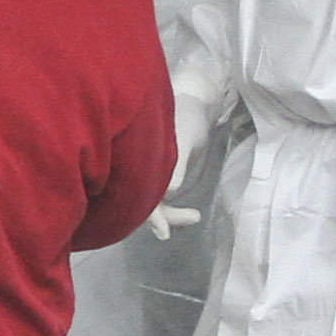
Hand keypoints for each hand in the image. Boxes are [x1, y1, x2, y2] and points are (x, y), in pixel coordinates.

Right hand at [152, 83, 217, 239]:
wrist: (195, 103)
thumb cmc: (188, 115)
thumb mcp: (185, 139)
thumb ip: (179, 165)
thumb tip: (171, 192)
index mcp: (141, 161)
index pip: (138, 194)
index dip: (150, 215)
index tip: (164, 232)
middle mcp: (141, 170)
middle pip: (145, 204)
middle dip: (166, 218)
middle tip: (195, 217)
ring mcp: (151, 174)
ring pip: (154, 204)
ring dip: (173, 216)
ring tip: (197, 216)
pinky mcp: (164, 175)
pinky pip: (163, 198)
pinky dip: (173, 211)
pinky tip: (188, 218)